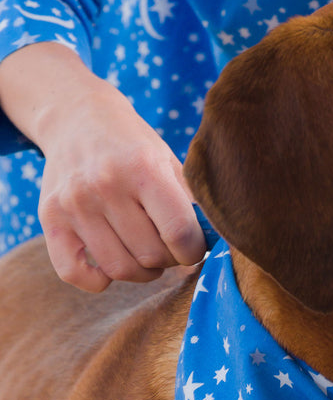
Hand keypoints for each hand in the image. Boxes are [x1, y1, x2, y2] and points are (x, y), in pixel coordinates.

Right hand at [37, 81, 204, 291]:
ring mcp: (74, 203)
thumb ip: (191, 203)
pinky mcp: (50, 218)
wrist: (78, 117)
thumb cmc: (134, 147)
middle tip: (168, 247)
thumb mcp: (169, 162)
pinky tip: (111, 268)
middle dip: (168, 260)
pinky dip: (97, 282)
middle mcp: (105, 185)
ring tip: (146, 254)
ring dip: (141, 273)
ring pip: (119, 269)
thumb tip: (215, 243)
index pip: (179, 233)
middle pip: (151, 256)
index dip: (194, 251)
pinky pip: (74, 273)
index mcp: (143, 168)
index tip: (194, 247)